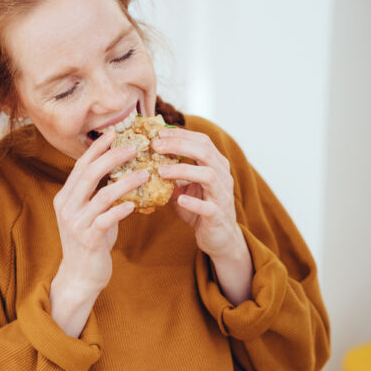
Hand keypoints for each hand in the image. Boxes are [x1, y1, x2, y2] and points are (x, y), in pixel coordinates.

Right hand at [52, 128, 148, 295]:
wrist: (80, 276)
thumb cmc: (90, 241)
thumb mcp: (89, 213)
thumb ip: (97, 194)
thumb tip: (120, 170)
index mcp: (65, 197)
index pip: (80, 166)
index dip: (96, 148)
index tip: (113, 133)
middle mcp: (66, 207)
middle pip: (89, 174)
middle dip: (112, 157)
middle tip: (133, 147)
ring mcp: (75, 223)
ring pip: (101, 195)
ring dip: (125, 182)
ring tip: (145, 173)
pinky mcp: (88, 239)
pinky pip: (106, 219)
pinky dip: (120, 210)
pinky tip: (134, 205)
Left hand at [151, 128, 244, 259]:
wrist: (219, 237)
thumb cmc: (200, 208)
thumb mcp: (185, 187)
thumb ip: (173, 173)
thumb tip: (147, 158)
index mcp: (216, 165)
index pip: (202, 141)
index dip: (181, 135)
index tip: (158, 133)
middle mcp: (222, 176)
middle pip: (205, 152)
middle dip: (179, 145)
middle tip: (155, 146)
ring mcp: (222, 196)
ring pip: (209, 175)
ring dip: (183, 170)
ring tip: (161, 171)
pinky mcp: (218, 215)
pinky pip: (208, 207)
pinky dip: (193, 202)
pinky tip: (179, 199)